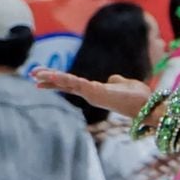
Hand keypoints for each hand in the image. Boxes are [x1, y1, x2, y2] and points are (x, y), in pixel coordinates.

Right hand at [34, 70, 153, 117]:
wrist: (148, 105)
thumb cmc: (139, 97)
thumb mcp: (125, 83)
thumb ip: (117, 80)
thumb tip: (112, 78)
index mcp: (94, 90)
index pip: (71, 83)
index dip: (56, 79)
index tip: (40, 76)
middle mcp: (90, 94)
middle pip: (65, 84)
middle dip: (48, 79)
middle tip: (31, 74)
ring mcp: (92, 94)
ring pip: (68, 83)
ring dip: (52, 78)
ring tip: (35, 74)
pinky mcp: (95, 93)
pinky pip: (76, 83)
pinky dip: (64, 79)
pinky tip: (52, 75)